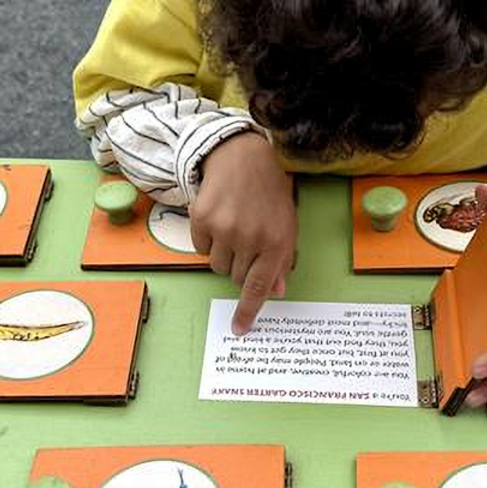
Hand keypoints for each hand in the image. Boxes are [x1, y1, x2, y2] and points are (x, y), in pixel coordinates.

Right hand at [190, 132, 295, 334]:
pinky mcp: (202, 218)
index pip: (259, 287)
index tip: (239, 329)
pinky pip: (200, 248)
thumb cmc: (269, 195)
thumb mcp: (286, 226)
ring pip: (216, 265)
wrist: (243, 158)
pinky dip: (208, 239)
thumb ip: (281, 261)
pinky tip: (220, 218)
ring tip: (233, 228)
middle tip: (246, 242)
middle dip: (240, 267)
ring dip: (223, 254)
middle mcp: (251, 237)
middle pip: (235, 278)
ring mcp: (225, 228)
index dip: (248, 311)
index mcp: (277, 242)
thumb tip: (275, 292)